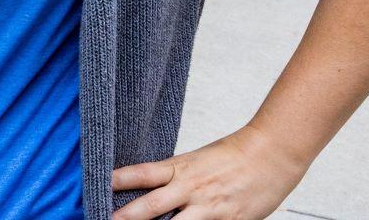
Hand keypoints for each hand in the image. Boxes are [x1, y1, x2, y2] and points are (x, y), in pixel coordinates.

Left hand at [112, 124, 307, 219]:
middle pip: (151, 206)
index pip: (141, 174)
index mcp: (181, 168)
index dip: (118, 180)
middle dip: (126, 216)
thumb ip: (173, 177)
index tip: (96, 184)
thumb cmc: (232, 156)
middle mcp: (191, 189)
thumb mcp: (196, 161)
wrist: (271, 154)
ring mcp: (210, 209)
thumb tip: (148, 190)